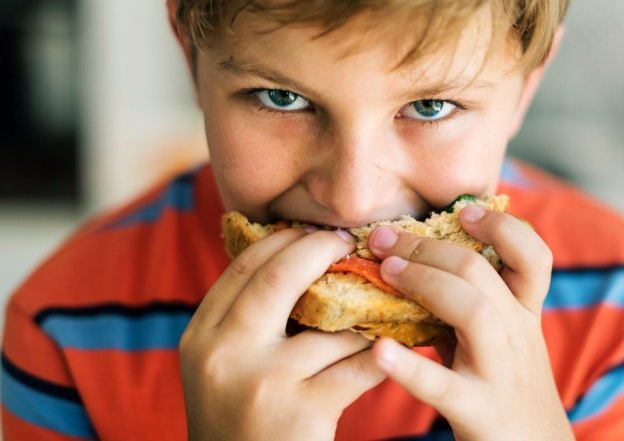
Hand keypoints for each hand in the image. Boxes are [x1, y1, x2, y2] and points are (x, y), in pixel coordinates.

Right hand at [180, 227, 385, 439]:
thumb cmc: (239, 427)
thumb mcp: (222, 371)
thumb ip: (246, 322)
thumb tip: (298, 259)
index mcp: (199, 338)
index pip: (241, 267)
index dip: (281, 240)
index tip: (311, 230)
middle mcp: (221, 355)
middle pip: (278, 277)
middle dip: (319, 250)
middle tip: (347, 243)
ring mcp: (260, 382)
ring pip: (329, 323)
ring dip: (363, 311)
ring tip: (383, 298)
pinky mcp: (300, 411)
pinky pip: (356, 364)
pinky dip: (381, 353)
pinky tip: (395, 346)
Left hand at [368, 207, 573, 440]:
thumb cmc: (504, 387)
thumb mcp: (500, 339)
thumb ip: (468, 303)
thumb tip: (413, 259)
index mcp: (524, 314)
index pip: (534, 257)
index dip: (502, 227)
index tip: (464, 211)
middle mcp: (518, 335)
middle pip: (481, 273)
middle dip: (428, 246)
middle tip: (382, 237)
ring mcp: (499, 372)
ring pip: (473, 312)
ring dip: (424, 282)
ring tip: (385, 271)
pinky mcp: (478, 411)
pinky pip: (442, 385)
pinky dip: (409, 366)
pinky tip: (378, 350)